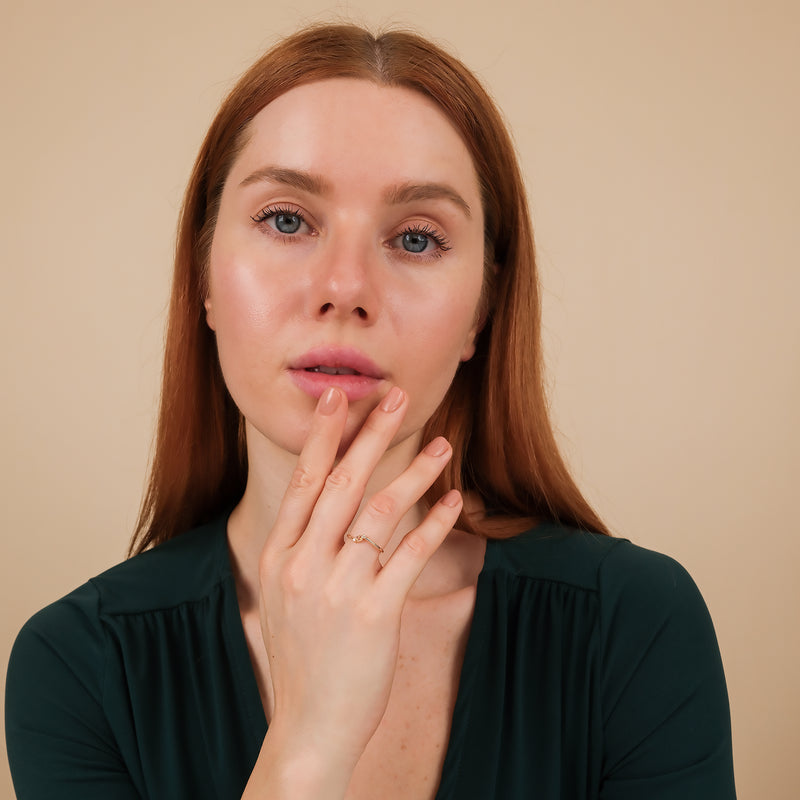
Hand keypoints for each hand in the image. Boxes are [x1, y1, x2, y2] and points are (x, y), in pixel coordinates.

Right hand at [255, 385, 461, 790]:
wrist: (307, 727)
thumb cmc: (302, 658)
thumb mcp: (282, 598)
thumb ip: (299, 550)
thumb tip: (327, 508)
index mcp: (277, 556)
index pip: (303, 482)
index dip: (324, 437)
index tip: (338, 397)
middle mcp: (303, 564)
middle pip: (343, 484)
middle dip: (371, 435)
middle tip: (397, 397)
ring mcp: (336, 588)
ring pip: (382, 511)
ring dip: (416, 472)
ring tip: (442, 444)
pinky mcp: (373, 613)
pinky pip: (410, 554)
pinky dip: (435, 523)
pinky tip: (455, 501)